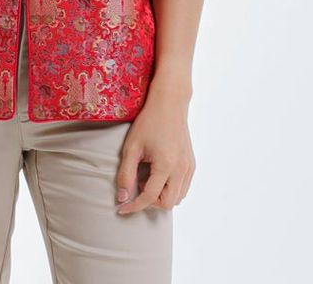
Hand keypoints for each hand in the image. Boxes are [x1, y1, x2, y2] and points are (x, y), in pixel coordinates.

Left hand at [115, 94, 194, 214]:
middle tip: (137, 184)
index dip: (134, 206)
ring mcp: (189, 167)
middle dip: (149, 201)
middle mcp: (182, 168)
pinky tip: (157, 173)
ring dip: (160, 195)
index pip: (150, 197)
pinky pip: (183, 188)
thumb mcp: (132, 147)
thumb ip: (126, 174)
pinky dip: (170, 188)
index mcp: (166, 164)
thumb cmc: (148, 122)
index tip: (121, 208)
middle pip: (167, 203)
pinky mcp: (191, 164)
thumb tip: (122, 198)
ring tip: (147, 175)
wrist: (169, 104)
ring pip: (177, 198)